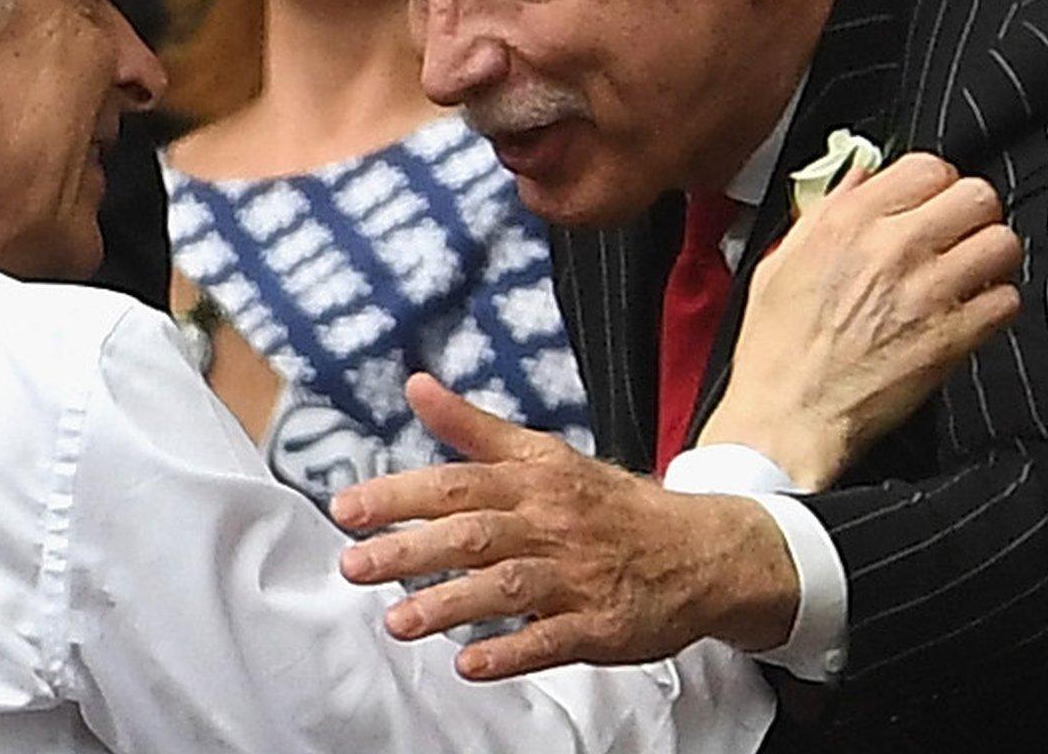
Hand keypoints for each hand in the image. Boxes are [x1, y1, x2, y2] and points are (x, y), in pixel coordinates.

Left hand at [330, 375, 798, 679]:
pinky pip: (552, 640)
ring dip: (449, 605)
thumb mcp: (543, 452)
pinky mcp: (600, 626)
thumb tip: (415, 385)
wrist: (700, 548)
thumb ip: (472, 426)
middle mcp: (550, 525)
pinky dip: (510, 653)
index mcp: (531, 481)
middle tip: (354, 565)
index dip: (399, 494)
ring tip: (397, 621)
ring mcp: (576, 578)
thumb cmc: (607, 502)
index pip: (456, 483)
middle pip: (473, 535)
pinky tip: (470, 663)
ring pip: (507, 589)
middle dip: (410, 551)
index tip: (347, 508)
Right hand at [700, 153, 1021, 489]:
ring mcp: (926, 292)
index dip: (936, 185)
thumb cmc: (776, 346)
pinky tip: (970, 316)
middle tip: (958, 237)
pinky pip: (1007, 300)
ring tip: (970, 276)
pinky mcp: (952, 338)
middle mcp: (890, 247)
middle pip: (977, 196)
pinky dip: (995, 306)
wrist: (787, 416)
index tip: (930, 205)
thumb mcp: (780, 262)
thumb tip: (861, 175)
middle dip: (972, 214)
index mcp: (846, 222)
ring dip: (990, 259)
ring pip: (1002, 243)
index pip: (928, 166)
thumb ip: (824, 212)